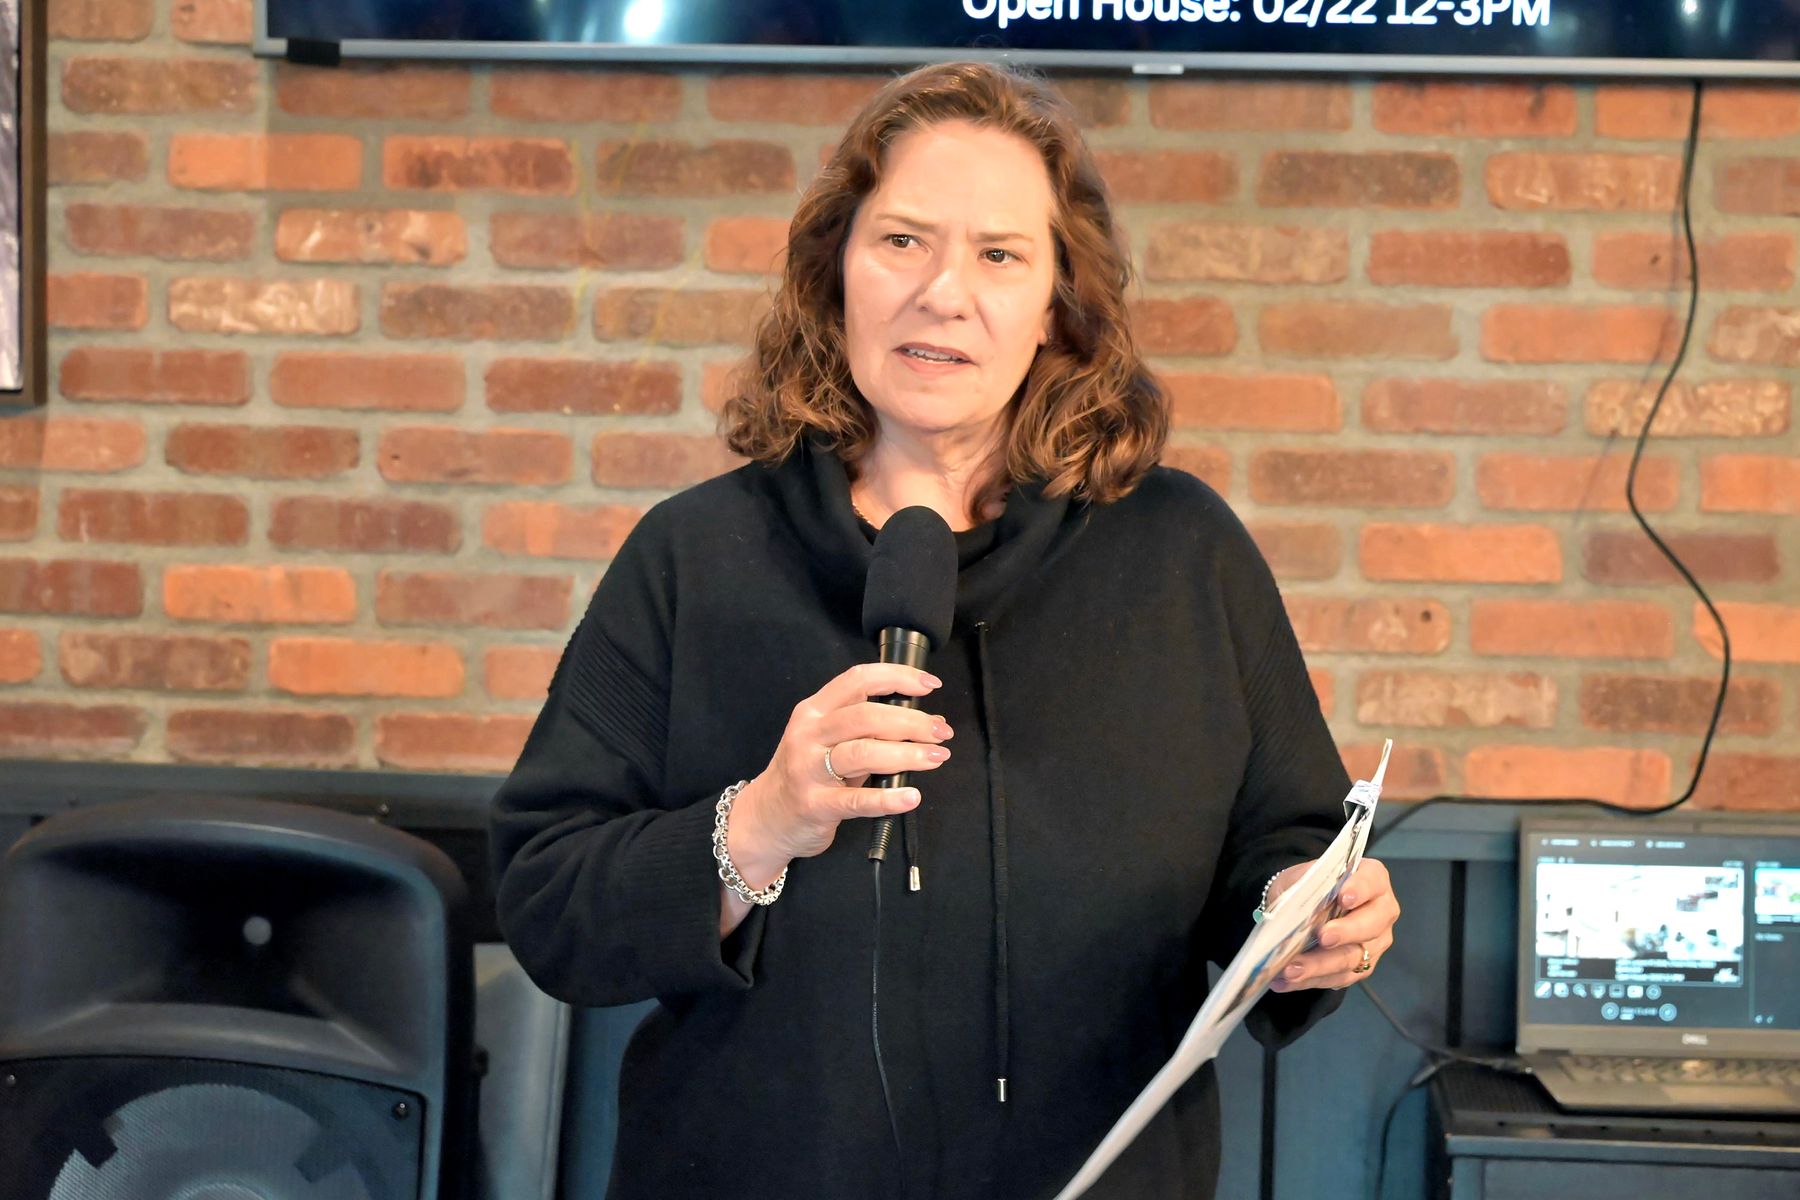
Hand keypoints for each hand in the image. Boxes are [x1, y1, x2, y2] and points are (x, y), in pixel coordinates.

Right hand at [729, 663, 953, 880]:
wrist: (766, 818)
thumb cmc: (806, 775)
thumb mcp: (828, 743)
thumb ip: (870, 730)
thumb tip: (928, 721)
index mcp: (814, 711)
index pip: (857, 680)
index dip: (897, 677)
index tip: (929, 685)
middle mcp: (808, 734)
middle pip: (865, 716)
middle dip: (911, 721)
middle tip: (941, 732)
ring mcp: (808, 770)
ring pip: (863, 752)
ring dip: (906, 753)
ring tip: (935, 757)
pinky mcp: (814, 805)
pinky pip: (856, 801)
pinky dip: (888, 798)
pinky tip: (911, 797)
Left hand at [1267, 858, 1399, 991]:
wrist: (1300, 908)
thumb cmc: (1306, 887)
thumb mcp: (1300, 877)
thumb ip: (1305, 886)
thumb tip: (1300, 904)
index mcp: (1372, 880)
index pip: (1372, 882)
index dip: (1360, 890)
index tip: (1344, 898)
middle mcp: (1381, 912)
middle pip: (1370, 925)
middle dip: (1345, 932)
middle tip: (1322, 937)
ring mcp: (1374, 943)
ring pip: (1351, 957)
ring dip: (1319, 965)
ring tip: (1290, 969)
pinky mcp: (1360, 968)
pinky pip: (1337, 978)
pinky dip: (1308, 980)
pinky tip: (1284, 981)